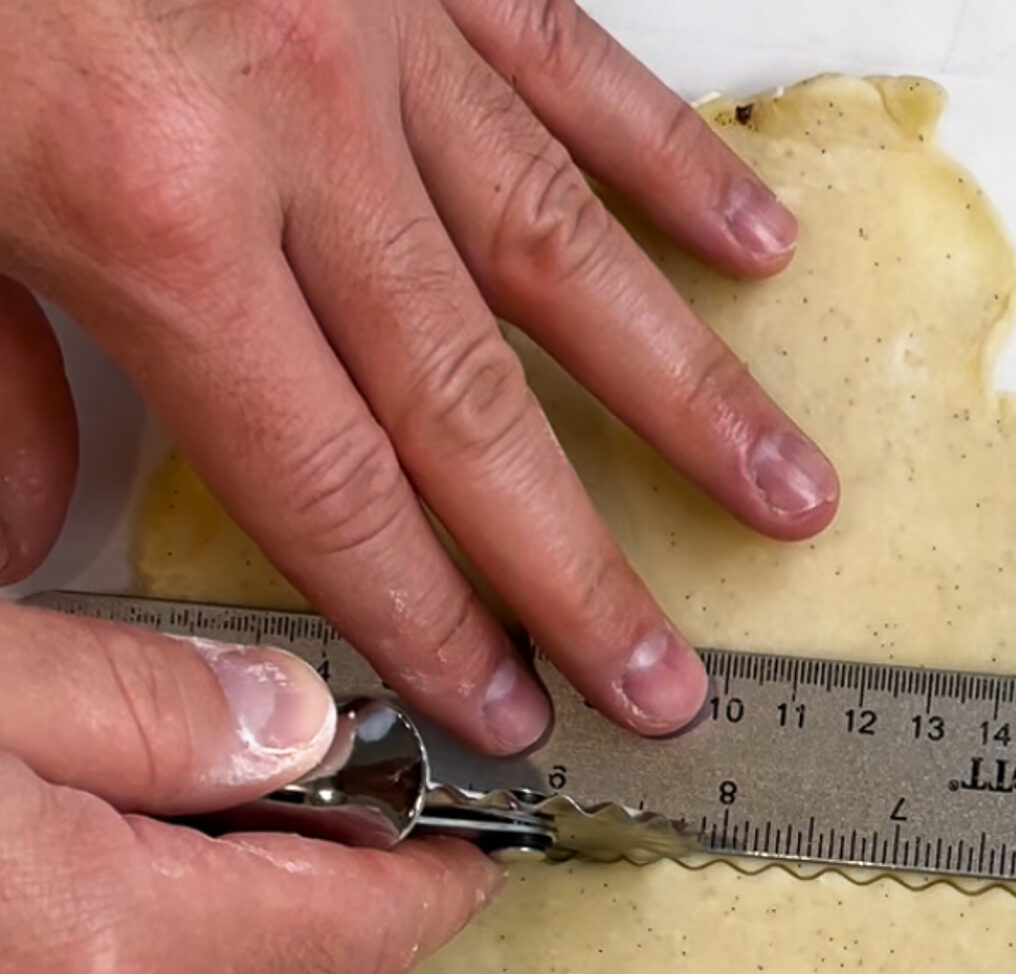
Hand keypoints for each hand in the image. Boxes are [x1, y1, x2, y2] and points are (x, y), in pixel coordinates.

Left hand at [0, 0, 835, 750]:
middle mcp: (292, 126)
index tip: (501, 710)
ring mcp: (370, 25)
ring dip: (688, 392)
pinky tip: (755, 242)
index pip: (328, 486)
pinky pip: (567, 60)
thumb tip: (37, 533)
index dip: (426, 618)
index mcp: (156, 214)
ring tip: (786, 494)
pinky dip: (667, 158)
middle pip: (474, 409)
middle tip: (666, 682)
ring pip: (562, 248)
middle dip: (583, 571)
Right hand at [0, 600, 498, 973]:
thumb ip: (141, 708)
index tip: (469, 846)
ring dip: (140, 950)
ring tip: (41, 855)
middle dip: (243, 885)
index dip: (426, 878)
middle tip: (161, 787)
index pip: (359, 933)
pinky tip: (8, 934)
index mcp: (112, 964)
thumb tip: (289, 725)